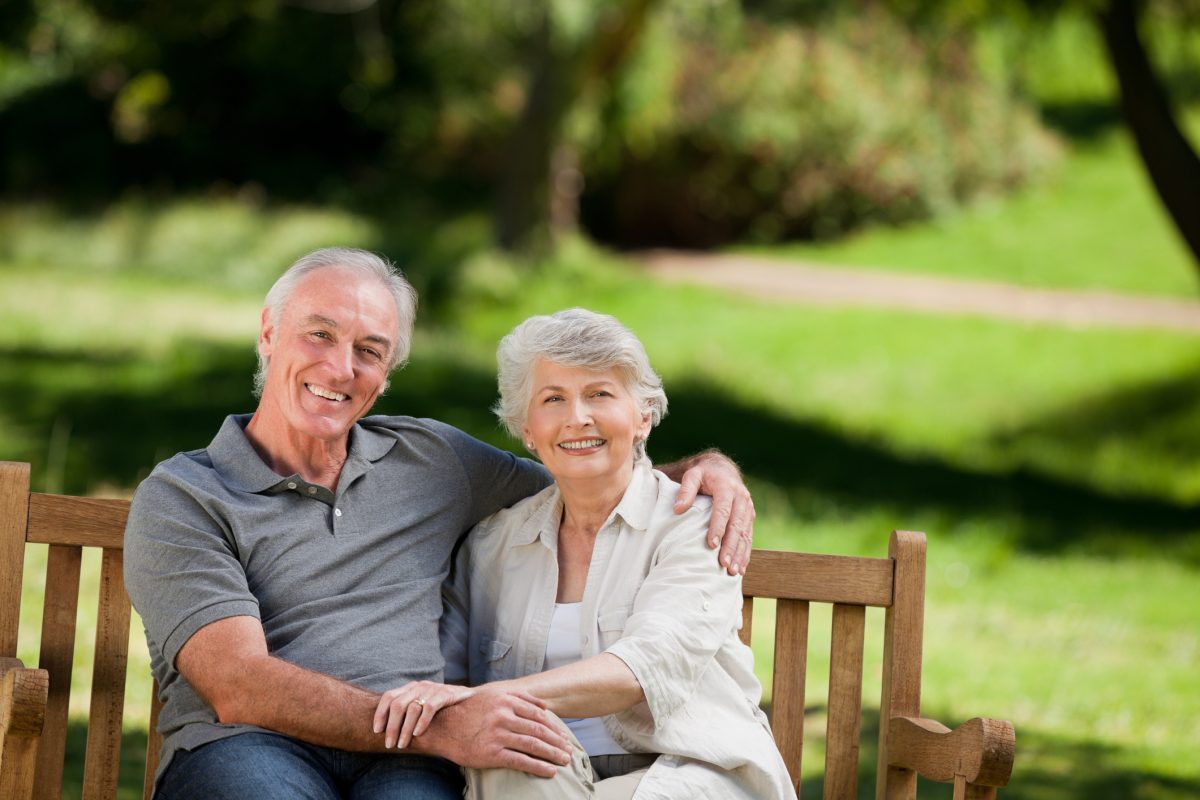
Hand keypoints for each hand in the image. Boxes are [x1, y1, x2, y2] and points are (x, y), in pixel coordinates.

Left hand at [374, 680, 474, 749]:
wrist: (469, 699)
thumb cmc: (442, 707)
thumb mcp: (422, 705)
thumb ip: (408, 712)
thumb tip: (386, 731)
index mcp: (411, 688)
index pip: (389, 697)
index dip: (380, 713)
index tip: (377, 731)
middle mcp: (419, 686)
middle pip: (397, 705)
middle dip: (391, 727)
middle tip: (390, 744)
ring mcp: (432, 689)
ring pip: (411, 708)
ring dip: (404, 729)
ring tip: (402, 744)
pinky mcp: (445, 695)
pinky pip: (428, 709)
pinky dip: (421, 723)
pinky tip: (418, 734)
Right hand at [424, 687, 571, 776]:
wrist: (442, 727)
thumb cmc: (469, 711)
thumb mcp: (492, 695)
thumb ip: (518, 697)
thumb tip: (544, 706)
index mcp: (505, 700)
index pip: (538, 715)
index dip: (553, 727)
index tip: (563, 736)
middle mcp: (503, 715)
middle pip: (539, 730)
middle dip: (557, 742)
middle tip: (568, 751)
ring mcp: (498, 734)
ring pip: (533, 745)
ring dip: (552, 754)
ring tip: (563, 761)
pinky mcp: (491, 753)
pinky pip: (521, 761)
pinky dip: (538, 766)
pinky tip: (549, 771)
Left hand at [673, 451, 754, 574]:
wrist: (722, 469)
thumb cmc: (703, 474)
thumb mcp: (692, 475)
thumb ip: (685, 489)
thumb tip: (678, 509)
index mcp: (727, 487)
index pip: (723, 509)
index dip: (718, 527)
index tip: (711, 544)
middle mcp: (741, 497)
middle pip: (736, 525)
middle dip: (731, 546)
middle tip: (723, 564)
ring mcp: (748, 508)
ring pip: (745, 534)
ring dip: (740, 553)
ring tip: (733, 571)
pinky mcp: (749, 517)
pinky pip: (748, 537)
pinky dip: (745, 553)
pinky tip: (741, 568)